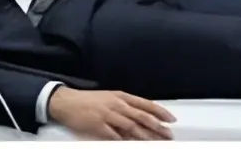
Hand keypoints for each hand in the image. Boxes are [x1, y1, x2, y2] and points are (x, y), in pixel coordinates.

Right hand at [47, 87, 175, 139]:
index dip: (160, 112)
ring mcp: (108, 115)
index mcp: (122, 97)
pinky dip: (124, 140)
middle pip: (142, 116)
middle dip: (157, 126)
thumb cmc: (91, 101)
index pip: (146, 104)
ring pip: (131, 126)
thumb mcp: (111, 98)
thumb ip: (126, 107)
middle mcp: (118, 105)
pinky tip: (132, 145)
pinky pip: (114, 135)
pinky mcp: (98, 126)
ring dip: (145, 135)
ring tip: (156, 142)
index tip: (171, 119)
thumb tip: (142, 116)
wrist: (68, 102)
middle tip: (169, 134)